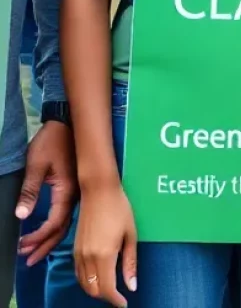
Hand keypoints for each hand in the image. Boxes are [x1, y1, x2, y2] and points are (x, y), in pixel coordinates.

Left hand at [17, 121, 77, 265]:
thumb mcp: (36, 165)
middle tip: (28, 260)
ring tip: (34, 251)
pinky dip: (56, 227)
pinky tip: (48, 232)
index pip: (54, 223)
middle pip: (63, 228)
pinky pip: (67, 214)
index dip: (39, 237)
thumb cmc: (51, 142)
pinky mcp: (76, 187)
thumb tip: (21, 216)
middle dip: (45, 245)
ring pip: (66, 222)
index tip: (22, 245)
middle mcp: (76, 194)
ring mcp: (78, 191)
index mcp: (68, 190)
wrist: (67, 122)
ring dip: (50, 238)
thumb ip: (30, 191)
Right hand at [74, 182, 136, 306]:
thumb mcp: (130, 234)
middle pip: (93, 290)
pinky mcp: (74, 249)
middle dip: (106, 296)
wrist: (98, 191)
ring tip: (111, 287)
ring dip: (96, 289)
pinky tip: (99, 275)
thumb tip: (132, 286)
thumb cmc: (120, 209)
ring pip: (84, 284)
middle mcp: (88, 258)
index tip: (125, 303)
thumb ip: (130, 262)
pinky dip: (87, 281)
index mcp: (104, 255)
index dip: (116, 300)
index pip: (107, 289)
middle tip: (120, 294)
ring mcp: (78, 254)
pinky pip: (79, 274)